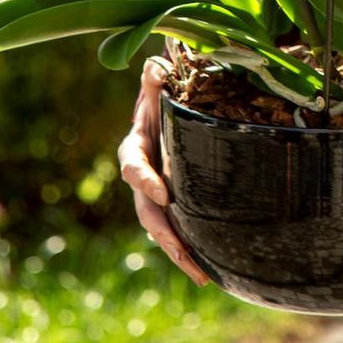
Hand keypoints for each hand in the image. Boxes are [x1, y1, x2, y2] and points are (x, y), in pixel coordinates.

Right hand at [118, 57, 208, 284]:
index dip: (145, 180)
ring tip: (201, 275)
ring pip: (162, 229)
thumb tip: (154, 67)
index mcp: (134, 148)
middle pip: (147, 210)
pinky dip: (189, 252)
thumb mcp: (156, 86)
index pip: (133, 166)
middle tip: (180, 248)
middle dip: (163, 232)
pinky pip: (178, 231)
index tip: (163, 193)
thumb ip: (154, 78)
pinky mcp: (171, 207)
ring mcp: (155, 196)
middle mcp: (141, 178)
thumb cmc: (161, 98)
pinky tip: (209, 272)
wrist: (163, 112)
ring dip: (179, 253)